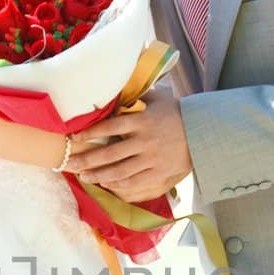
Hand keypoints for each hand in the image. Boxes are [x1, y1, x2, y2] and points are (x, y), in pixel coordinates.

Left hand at [66, 91, 192, 201]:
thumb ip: (136, 96)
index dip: (90, 133)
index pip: (111, 127)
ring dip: (99, 175)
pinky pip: (135, 182)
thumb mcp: (158, 99)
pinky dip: (118, 185)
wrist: (203, 132)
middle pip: (110, 154)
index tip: (75, 138)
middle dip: (87, 160)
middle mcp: (145, 141)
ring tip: (84, 177)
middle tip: (70, 164)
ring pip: (120, 171)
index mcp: (142, 121)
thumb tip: (115, 90)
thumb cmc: (177, 113)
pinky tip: (106, 184)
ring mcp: (152, 160)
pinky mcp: (159, 173)